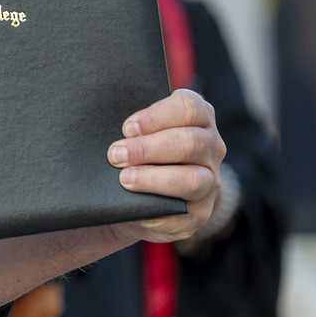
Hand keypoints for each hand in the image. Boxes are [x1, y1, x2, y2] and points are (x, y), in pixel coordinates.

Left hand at [108, 89, 224, 242]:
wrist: (143, 201)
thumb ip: (135, 126)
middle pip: (190, 142)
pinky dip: (159, 197)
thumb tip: (104, 123)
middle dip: (148, 148)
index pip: (189, 106)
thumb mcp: (140, 133)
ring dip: (153, 176)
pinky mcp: (201, 210)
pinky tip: (135, 193)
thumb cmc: (139, 155)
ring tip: (124, 177)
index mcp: (198, 118)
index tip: (127, 128)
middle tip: (116, 154)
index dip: (157, 116)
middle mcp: (211, 146)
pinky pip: (186, 205)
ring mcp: (211, 179)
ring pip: (193, 177)